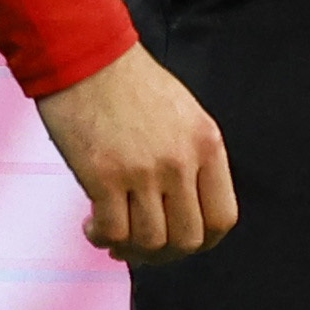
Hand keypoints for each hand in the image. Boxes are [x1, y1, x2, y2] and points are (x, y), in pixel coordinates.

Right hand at [34, 43, 235, 259]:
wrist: (86, 55)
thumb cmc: (130, 83)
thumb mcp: (183, 115)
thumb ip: (192, 158)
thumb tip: (183, 209)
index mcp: (207, 144)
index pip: (223, 218)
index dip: (202, 241)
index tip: (179, 241)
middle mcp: (181, 161)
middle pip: (187, 240)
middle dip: (165, 255)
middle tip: (141, 247)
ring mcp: (143, 171)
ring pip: (150, 242)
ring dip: (130, 249)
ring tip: (112, 235)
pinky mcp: (103, 176)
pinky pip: (113, 231)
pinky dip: (102, 237)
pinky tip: (92, 225)